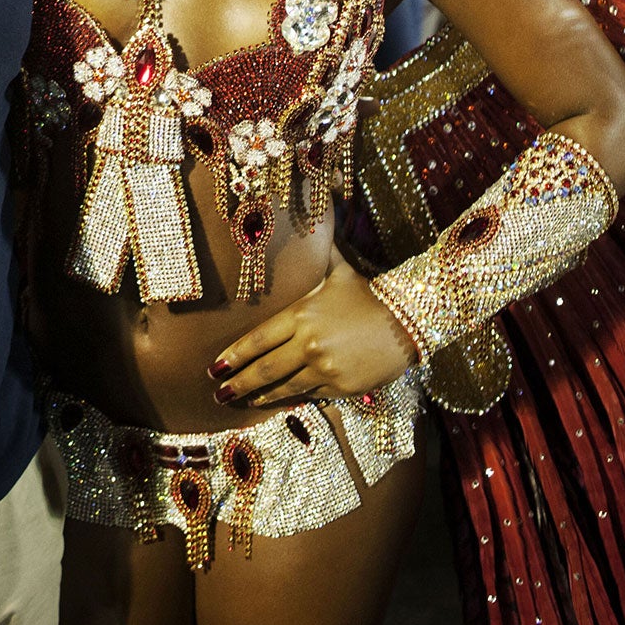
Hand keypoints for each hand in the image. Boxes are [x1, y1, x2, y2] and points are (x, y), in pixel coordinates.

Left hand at [208, 244, 417, 406]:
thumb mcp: (340, 271)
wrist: (408, 321)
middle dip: (237, 381)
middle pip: (264, 368)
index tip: (216, 365)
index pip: (258, 339)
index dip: (234, 355)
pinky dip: (291, 398)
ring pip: (283, 386)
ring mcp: (324, 368)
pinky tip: (277, 401)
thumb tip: (312, 223)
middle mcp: (308, 343)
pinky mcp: (341, 387)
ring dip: (259, 396)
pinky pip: (309, 395)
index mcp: (301, 314)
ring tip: (239, 401)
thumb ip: (320, 255)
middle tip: (218, 392)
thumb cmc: (370, 294)